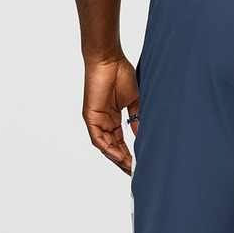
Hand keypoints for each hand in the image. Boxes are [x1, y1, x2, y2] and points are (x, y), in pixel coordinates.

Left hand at [82, 55, 138, 174]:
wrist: (109, 59)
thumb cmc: (121, 74)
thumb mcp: (135, 102)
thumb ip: (137, 119)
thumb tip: (143, 135)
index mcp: (114, 119)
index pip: (121, 142)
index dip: (130, 154)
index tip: (140, 164)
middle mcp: (104, 122)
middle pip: (114, 148)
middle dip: (125, 161)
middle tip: (136, 172)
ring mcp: (97, 120)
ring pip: (106, 147)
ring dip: (117, 159)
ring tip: (129, 168)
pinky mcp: (90, 117)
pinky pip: (98, 139)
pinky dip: (108, 149)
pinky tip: (119, 157)